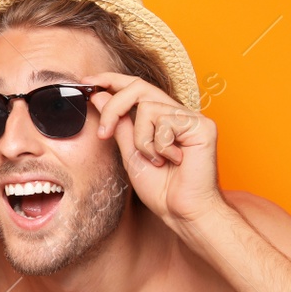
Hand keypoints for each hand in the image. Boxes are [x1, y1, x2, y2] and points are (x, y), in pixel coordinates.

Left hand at [87, 72, 221, 224]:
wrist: (181, 211)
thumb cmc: (160, 188)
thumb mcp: (130, 153)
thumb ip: (118, 125)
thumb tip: (99, 96)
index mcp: (161, 118)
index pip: (136, 87)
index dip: (111, 80)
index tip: (87, 83)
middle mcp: (177, 113)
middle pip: (139, 87)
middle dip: (114, 108)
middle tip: (103, 133)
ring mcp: (191, 118)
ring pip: (148, 108)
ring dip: (142, 140)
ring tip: (155, 160)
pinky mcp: (203, 126)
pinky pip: (165, 122)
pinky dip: (160, 146)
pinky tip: (173, 160)